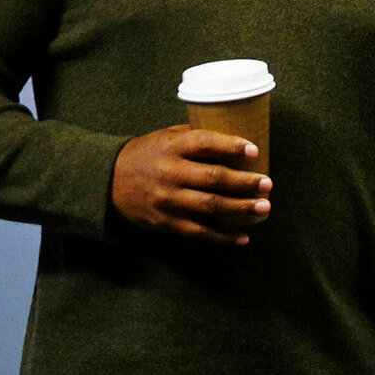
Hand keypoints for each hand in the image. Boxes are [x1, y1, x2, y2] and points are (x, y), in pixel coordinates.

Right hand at [110, 125, 271, 244]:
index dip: (231, 145)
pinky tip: (242, 237)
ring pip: (210, 206)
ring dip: (241, 209)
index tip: (254, 150)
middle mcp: (169, 172)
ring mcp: (167, 199)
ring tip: (264, 208)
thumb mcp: (167, 137)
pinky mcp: (165, 221)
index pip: (205, 143)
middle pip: (213, 178)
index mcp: (172, 146)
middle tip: (268, 184)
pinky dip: (222, 236)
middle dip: (245, 182)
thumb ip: (196, 137)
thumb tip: (238, 137)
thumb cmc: (147, 154)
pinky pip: (198, 231)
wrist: (107, 179)